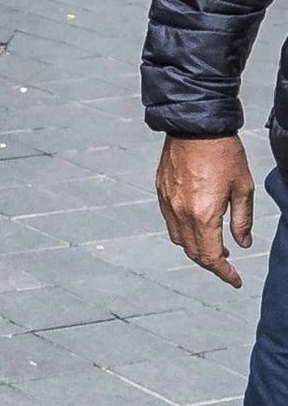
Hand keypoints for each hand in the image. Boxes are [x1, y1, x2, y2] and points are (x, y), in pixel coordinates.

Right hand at [155, 135, 254, 287]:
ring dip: (196, 249)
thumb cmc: (224, 153)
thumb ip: (242, 219)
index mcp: (203, 215)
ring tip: (214, 245)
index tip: (236, 280)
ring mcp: (168, 203)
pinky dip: (183, 232)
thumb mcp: (242, 187)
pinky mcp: (161, 192)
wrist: (195, 125)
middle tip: (228, 265)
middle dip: (211, 264)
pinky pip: (170, 222)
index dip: (225, 273)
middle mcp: (181, 214)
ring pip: (179, 240)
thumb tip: (242, 243)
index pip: (212, 257)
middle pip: (194, 253)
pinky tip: (196, 224)